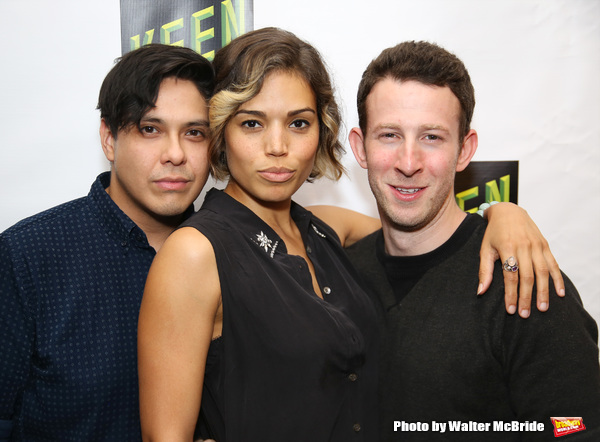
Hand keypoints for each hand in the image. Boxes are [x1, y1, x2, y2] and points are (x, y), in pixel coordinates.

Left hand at [478, 202, 564, 317]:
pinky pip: (553, 264)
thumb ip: (484, 271)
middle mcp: (523, 246)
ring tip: (542, 308)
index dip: (511, 294)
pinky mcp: (545, 245)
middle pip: (527, 276)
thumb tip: (480, 291)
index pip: (510, 275)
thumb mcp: (485, 249)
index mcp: (506, 247)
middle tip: (524, 314)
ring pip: (542, 272)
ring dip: (543, 292)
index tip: (511, 310)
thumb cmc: (494, 233)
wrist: (509, 212)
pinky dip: (557, 279)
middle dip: (526, 297)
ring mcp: (536, 245)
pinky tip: (559, 293)